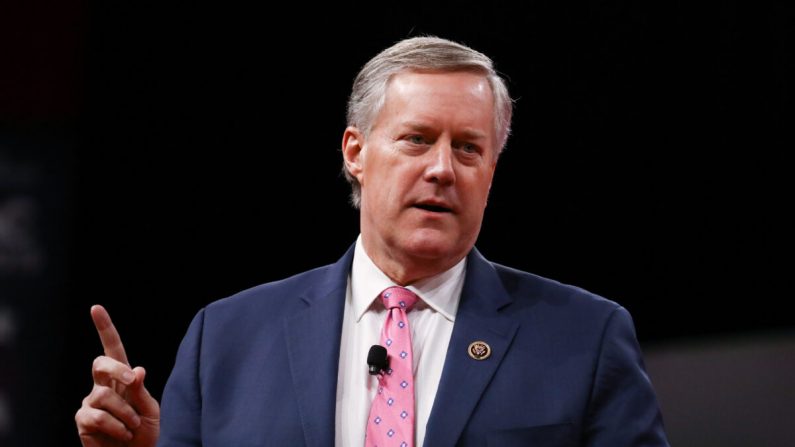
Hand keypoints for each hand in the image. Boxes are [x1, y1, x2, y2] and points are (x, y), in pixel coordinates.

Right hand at [75, 305, 159, 446]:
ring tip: (133, 427)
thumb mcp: (152, 409)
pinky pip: (96, 417)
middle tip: (131, 380)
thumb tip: (137, 368)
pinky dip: (115, 426)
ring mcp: (90, 402)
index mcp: (123, 377)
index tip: (96, 308)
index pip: (113, 349)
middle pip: (100, 364)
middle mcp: (103, 386)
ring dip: (125, 413)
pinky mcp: (82, 420)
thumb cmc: (148, 432)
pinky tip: (123, 434)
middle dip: (116, 369)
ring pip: (103, 396)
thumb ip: (141, 391)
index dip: (104, 328)